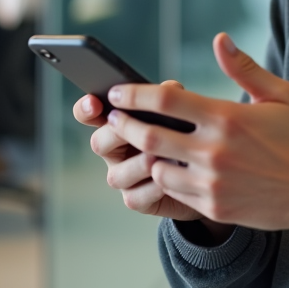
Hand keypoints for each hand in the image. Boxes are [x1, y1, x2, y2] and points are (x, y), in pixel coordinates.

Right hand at [73, 81, 206, 223]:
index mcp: (117, 124)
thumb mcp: (177, 114)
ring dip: (138, 163)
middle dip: (116, 134)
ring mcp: (123, 178)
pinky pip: (136, 197)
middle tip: (133, 126)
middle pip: (98, 143)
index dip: (85, 108)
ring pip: (116, 174)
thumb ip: (170, 100)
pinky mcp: (136, 200)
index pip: (89, 114)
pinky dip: (153, 188)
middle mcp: (114, 151)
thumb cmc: (183, 137)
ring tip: (158, 155)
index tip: (94, 102)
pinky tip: (169, 180)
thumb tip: (171, 87)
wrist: (203, 175)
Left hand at [105, 33, 288, 232]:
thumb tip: (220, 39)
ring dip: (145, 154)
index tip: (117, 92)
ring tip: (141, 143)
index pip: (165, 100)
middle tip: (112, 117)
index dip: (133, 94)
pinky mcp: (215, 206)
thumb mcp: (280, 95)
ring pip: (157, 167)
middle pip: (149, 135)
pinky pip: (175, 192)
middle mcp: (215, 151)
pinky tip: (167, 166)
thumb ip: (243, 68)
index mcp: (228, 117)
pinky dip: (166, 177)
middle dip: (122, 124)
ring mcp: (213, 183)